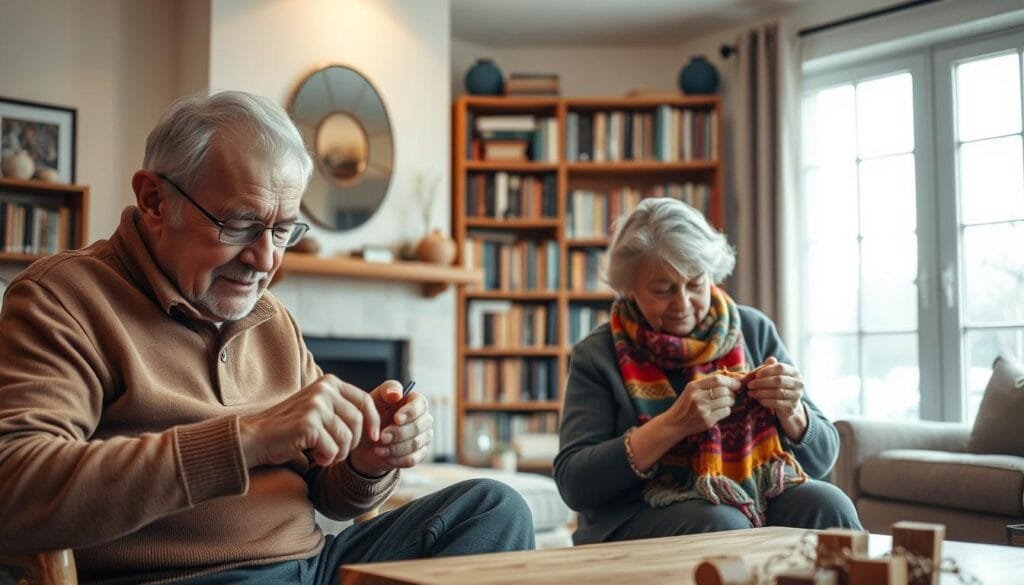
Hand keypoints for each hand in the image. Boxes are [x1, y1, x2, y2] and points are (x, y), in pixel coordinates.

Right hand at [239, 374, 378, 467]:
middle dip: (353, 443)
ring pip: (347, 437)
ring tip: (325, 456)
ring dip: (339, 454)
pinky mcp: (309, 423)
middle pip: (358, 421)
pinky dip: (327, 459)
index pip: (365, 401)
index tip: (374, 438)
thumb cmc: (289, 429)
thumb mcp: (318, 410)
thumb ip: (341, 408)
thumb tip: (375, 421)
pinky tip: (316, 458)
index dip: (373, 422)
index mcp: (329, 383)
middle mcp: (324, 389)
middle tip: (337, 452)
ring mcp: (316, 405)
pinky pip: (333, 448)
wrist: (254, 437)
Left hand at [348, 380, 433, 476]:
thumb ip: (386, 390)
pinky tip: (383, 455)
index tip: (396, 418)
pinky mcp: (419, 454)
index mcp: (414, 402)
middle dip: (399, 433)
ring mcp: (423, 437)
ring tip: (378, 447)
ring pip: (416, 443)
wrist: (364, 442)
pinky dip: (395, 459)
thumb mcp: (374, 400)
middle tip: (382, 436)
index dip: (411, 412)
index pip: (421, 404)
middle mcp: (422, 419)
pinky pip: (412, 459)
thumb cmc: (371, 416)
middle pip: (420, 426)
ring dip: (395, 447)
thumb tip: (397, 393)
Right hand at [665, 373, 742, 436]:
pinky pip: (726, 412)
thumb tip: (731, 378)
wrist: (674, 423)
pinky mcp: (707, 421)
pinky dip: (726, 410)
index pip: (717, 379)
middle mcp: (698, 397)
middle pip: (724, 391)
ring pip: (727, 401)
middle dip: (731, 392)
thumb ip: (707, 383)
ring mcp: (703, 410)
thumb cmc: (685, 404)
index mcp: (693, 386)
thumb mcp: (691, 390)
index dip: (730, 381)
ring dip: (730, 401)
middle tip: (730, 395)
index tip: (737, 383)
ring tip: (725, 402)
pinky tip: (720, 410)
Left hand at [746, 356, 808, 439]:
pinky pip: (777, 403)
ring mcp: (797, 395)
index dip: (767, 370)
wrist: (788, 404)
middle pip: (778, 380)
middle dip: (761, 383)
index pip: (781, 368)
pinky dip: (766, 401)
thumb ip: (771, 367)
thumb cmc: (778, 386)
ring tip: (751, 393)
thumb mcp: (774, 375)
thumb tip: (770, 359)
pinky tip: (758, 400)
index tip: (756, 375)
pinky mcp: (792, 406)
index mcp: (795, 372)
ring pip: (777, 392)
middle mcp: (799, 383)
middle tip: (750, 385)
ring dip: (761, 393)